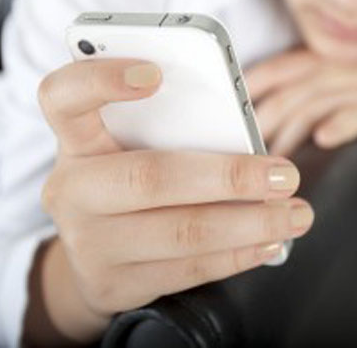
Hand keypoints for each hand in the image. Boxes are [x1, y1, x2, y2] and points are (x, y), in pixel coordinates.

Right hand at [25, 59, 314, 345]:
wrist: (94, 255)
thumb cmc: (131, 180)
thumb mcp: (135, 148)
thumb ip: (172, 132)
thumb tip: (246, 139)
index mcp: (77, 140)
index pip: (63, 98)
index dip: (101, 80)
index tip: (156, 73)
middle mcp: (72, 190)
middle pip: (148, 177)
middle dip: (229, 177)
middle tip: (285, 174)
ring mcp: (88, 243)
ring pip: (180, 232)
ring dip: (250, 222)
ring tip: (294, 213)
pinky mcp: (114, 283)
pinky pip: (188, 269)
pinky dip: (238, 254)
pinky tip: (270, 241)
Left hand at [245, 48, 356, 201]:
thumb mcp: (338, 78)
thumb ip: (303, 92)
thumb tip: (263, 117)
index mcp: (323, 58)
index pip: (278, 68)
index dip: (250, 85)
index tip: (224, 105)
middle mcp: (339, 66)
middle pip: (290, 91)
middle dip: (260, 120)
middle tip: (237, 146)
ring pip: (316, 105)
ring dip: (290, 134)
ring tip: (269, 158)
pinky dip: (340, 124)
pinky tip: (322, 140)